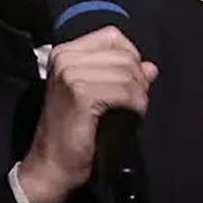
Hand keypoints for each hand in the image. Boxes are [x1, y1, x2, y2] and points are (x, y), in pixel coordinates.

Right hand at [18, 25, 157, 202]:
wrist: (51, 165)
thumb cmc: (72, 132)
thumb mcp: (95, 96)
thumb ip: (121, 76)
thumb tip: (151, 67)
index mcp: (65, 53)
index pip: (112, 36)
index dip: (131, 57)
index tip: (133, 83)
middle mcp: (64, 57)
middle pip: (123, 54)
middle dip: (138, 79)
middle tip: (137, 102)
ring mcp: (70, 74)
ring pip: (127, 73)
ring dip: (139, 94)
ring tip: (134, 112)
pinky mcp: (80, 94)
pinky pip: (125, 91)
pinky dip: (136, 105)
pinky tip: (133, 117)